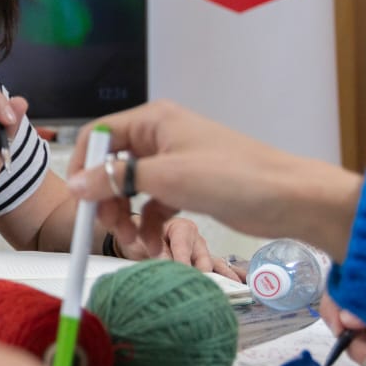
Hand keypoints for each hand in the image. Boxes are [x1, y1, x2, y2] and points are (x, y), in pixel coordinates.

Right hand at [64, 101, 362, 261]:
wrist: (290, 199)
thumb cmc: (234, 177)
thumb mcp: (167, 178)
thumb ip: (116, 179)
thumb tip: (76, 185)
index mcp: (154, 121)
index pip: (99, 135)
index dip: (83, 165)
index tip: (79, 198)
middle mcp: (161, 137)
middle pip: (112, 165)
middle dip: (107, 199)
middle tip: (110, 228)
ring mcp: (175, 162)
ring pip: (132, 188)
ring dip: (127, 217)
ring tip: (136, 243)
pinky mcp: (189, 186)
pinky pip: (154, 204)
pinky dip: (149, 224)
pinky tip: (153, 245)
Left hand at [113, 215, 240, 279]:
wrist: (139, 242)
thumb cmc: (140, 238)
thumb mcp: (141, 240)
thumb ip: (155, 249)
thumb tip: (168, 264)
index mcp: (181, 228)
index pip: (183, 246)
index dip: (183, 261)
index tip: (183, 275)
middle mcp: (196, 239)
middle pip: (203, 258)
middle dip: (203, 274)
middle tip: (204, 289)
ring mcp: (203, 252)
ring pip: (216, 265)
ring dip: (223, 277)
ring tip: (235, 289)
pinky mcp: (204, 264)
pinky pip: (219, 270)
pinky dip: (228, 277)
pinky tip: (239, 285)